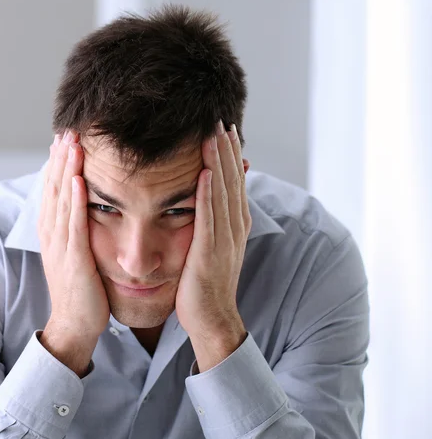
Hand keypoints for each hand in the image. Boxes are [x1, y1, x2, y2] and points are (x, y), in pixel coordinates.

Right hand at [38, 130, 109, 341]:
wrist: (76, 324)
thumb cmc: (82, 290)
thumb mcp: (75, 254)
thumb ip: (77, 230)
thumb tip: (88, 207)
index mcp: (53, 233)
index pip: (53, 191)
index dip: (56, 164)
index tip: (64, 138)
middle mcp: (53, 236)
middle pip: (54, 190)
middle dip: (60, 159)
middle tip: (67, 129)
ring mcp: (62, 247)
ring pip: (62, 201)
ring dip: (66, 171)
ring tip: (71, 143)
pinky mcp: (75, 259)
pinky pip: (75, 225)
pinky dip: (76, 201)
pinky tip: (80, 180)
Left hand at [175, 121, 250, 366]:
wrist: (212, 319)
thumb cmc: (204, 285)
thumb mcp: (212, 249)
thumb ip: (212, 224)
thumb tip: (205, 202)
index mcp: (235, 227)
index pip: (234, 183)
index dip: (230, 156)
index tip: (224, 129)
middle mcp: (234, 230)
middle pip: (232, 182)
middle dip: (226, 150)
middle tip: (220, 119)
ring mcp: (224, 241)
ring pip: (222, 194)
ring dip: (219, 163)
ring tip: (214, 134)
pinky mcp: (208, 254)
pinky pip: (208, 218)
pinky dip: (208, 194)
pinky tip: (203, 172)